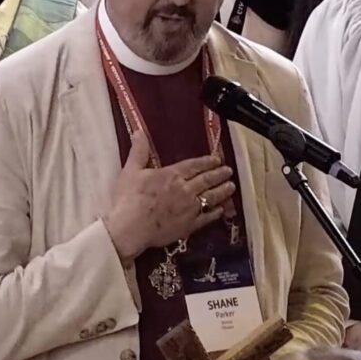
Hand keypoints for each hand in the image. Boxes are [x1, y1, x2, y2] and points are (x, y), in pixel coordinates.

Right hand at [103, 131, 236, 260]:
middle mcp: (185, 189)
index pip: (195, 165)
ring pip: (211, 197)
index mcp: (172, 175)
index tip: (217, 159)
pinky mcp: (189, 226)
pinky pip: (206, 218)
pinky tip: (221, 210)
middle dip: (220, 174)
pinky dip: (215, 213)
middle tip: (229, 171)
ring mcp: (189, 209)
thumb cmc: (128, 199)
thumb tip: (138, 130)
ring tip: (232, 187)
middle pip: (207, 180)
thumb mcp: (131, 171)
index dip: (207, 162)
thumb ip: (139, 151)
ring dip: (222, 191)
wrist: (129, 229)